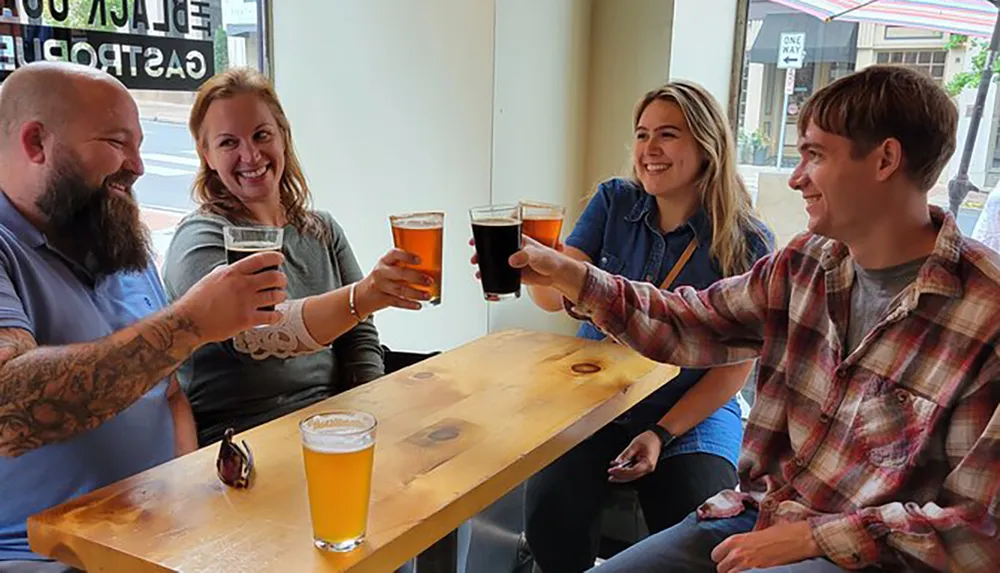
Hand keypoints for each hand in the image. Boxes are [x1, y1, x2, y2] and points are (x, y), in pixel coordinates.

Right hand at [176, 251, 287, 341]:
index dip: (275, 257)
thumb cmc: (197, 300)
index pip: (260, 259)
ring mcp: (246, 303)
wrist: (189, 321)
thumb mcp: (211, 278)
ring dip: (281, 295)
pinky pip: (271, 317)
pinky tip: (277, 315)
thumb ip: (226, 272)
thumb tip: (236, 269)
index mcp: (232, 272)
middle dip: (282, 279)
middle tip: (281, 281)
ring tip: (280, 296)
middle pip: (274, 277)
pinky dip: (277, 316)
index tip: (280, 259)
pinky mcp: (247, 320)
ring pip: (276, 296)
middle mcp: (242, 285)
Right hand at [356, 248, 433, 313]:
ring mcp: (381, 286)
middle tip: (429, 280)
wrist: (362, 295)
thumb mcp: (389, 267)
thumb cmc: (382, 278)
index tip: (419, 260)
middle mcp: (381, 272)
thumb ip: (404, 265)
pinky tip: (418, 305)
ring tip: (427, 295)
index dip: (407, 256)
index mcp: (385, 261)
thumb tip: (431, 268)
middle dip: (416, 277)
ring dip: (416, 293)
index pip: (395, 254)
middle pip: (399, 273)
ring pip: (400, 290)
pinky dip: (409, 304)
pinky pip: (397, 302)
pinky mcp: (382, 299)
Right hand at [468, 235, 586, 298]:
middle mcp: (511, 248)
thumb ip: (526, 256)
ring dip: (482, 263)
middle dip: (479, 250)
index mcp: (517, 238)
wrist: (556, 275)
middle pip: (491, 246)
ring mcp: (511, 260)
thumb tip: (512, 260)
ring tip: (477, 268)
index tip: (475, 238)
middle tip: (474, 257)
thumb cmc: (550, 259)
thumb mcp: (538, 254)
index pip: (497, 232)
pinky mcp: (512, 273)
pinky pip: (497, 273)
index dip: (484, 233)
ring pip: (492, 260)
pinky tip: (483, 278)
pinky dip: (488, 275)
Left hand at [608, 430, 660, 482]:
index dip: (620, 472)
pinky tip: (619, 470)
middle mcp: (648, 469)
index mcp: (647, 463)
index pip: (632, 472)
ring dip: (622, 476)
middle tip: (610, 477)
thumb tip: (616, 463)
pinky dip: (626, 472)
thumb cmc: (648, 439)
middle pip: (632, 476)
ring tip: (612, 475)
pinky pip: (634, 472)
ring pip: (632, 476)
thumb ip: (625, 455)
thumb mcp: (634, 445)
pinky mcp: (644, 467)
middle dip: (620, 477)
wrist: (657, 437)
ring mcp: (647, 469)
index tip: (612, 470)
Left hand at [711, 521, 822, 572]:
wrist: (798, 539)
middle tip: (737, 568)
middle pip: (721, 568)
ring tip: (744, 571)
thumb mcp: (756, 533)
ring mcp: (747, 565)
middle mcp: (737, 553)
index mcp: (735, 540)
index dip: (722, 558)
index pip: (716, 555)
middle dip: (728, 568)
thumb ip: (743, 542)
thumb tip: (737, 549)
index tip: (727, 559)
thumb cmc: (781, 533)